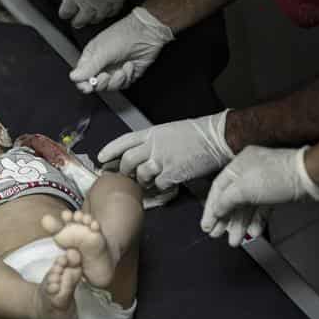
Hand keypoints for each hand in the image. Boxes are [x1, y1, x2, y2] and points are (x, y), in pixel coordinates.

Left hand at [44, 0, 142, 28]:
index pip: (67, 12)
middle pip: (82, 20)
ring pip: (98, 18)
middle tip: (75, 20)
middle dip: (77, 20)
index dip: (64, 13)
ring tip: (89, 15)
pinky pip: (114, 11)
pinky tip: (104, 9)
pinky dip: (107, 13)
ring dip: (92, 18)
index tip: (64, 11)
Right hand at [69, 7, 173, 92]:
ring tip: (122, 69)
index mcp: (91, 57)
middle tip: (106, 76)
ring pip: (110, 87)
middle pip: (95, 85)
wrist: (146, 33)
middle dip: (101, 83)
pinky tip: (130, 65)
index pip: (81, 76)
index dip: (83, 84)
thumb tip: (73, 76)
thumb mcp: (103, 51)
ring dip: (117, 80)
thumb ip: (88, 67)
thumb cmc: (124, 35)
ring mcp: (114, 70)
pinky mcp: (127, 74)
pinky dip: (127, 77)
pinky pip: (123, 84)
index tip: (88, 86)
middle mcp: (102, 65)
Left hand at [97, 111, 232, 187]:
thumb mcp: (169, 131)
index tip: (101, 158)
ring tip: (149, 181)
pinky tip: (165, 185)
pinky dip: (159, 187)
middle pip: (127, 160)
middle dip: (124, 170)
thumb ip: (153, 142)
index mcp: (152, 133)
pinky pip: (158, 185)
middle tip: (125, 176)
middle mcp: (153, 146)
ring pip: (141, 174)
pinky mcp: (173, 173)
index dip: (110, 150)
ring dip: (143, 181)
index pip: (124, 141)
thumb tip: (141, 155)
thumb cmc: (196, 134)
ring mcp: (162, 160)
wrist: (216, 138)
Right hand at [201, 146, 318, 246]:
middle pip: (232, 199)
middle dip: (225, 219)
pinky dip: (257, 221)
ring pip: (247, 207)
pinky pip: (262, 209)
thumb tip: (216, 210)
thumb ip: (226, 200)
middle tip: (218, 234)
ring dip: (240, 224)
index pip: (218, 188)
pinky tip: (254, 232)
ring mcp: (265, 182)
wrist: (311, 177)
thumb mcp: (243, 189)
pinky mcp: (278, 193)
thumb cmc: (280, 176)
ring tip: (235, 240)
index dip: (211, 208)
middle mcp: (250, 171)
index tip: (207, 225)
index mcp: (239, 164)